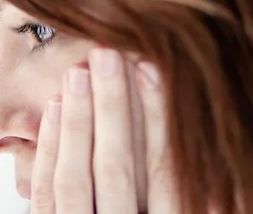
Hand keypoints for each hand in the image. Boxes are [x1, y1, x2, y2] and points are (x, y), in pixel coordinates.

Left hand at [30, 48, 179, 212]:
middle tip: (106, 54)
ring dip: (76, 121)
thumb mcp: (169, 207)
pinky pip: (44, 193)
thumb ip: (182, 190)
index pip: (164, 174)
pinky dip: (49, 150)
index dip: (158, 120)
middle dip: (111, 109)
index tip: (149, 68)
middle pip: (116, 169)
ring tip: (77, 72)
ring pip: (75, 178)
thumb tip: (208, 151)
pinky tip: (54, 106)